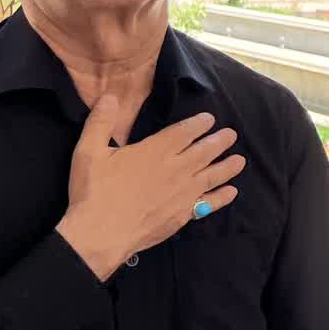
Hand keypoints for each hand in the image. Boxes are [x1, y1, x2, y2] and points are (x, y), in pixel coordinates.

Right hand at [57, 96, 244, 278]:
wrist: (101, 234)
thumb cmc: (94, 192)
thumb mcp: (88, 151)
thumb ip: (100, 121)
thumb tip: (109, 96)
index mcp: (155, 150)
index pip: (184, 132)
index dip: (199, 124)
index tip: (209, 119)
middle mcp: (175, 169)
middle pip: (204, 151)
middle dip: (219, 141)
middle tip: (231, 135)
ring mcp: (182, 193)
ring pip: (212, 176)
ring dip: (227, 166)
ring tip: (240, 160)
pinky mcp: (182, 215)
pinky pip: (208, 203)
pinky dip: (222, 197)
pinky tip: (231, 193)